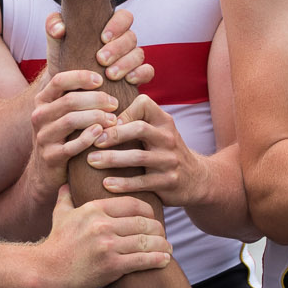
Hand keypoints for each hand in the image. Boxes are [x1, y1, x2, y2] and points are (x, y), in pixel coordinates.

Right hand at [29, 68, 114, 189]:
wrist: (46, 172)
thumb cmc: (64, 135)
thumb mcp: (62, 112)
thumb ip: (74, 92)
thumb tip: (102, 69)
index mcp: (42, 101)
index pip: (59, 80)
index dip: (81, 77)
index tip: (101, 80)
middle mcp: (39, 116)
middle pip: (69, 100)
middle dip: (96, 99)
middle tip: (115, 103)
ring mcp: (43, 137)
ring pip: (70, 121)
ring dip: (96, 117)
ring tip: (113, 119)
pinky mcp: (51, 157)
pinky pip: (71, 146)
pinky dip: (88, 138)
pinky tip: (101, 133)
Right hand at [40, 190, 169, 287]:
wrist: (47, 270)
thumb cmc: (56, 243)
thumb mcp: (60, 215)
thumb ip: (66, 198)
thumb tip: (67, 184)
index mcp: (94, 209)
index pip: (132, 204)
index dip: (148, 211)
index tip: (153, 218)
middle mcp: (102, 225)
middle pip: (143, 222)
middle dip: (158, 229)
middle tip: (164, 235)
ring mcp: (108, 246)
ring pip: (146, 241)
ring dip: (162, 245)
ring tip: (168, 248)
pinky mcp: (112, 266)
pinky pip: (142, 260)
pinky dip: (158, 260)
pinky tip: (165, 260)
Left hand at [43, 8, 150, 92]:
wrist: (66, 88)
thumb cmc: (64, 61)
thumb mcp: (56, 44)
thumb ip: (53, 27)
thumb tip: (61, 29)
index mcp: (110, 28)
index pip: (124, 17)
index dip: (117, 24)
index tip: (103, 37)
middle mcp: (123, 41)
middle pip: (131, 37)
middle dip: (118, 48)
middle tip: (101, 59)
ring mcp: (131, 59)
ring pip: (139, 54)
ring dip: (126, 63)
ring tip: (110, 74)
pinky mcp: (136, 76)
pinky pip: (148, 71)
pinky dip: (140, 74)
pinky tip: (128, 80)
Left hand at [85, 93, 212, 206]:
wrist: (196, 179)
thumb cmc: (165, 152)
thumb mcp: (158, 131)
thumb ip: (136, 121)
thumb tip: (97, 113)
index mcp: (164, 121)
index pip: (143, 104)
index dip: (122, 111)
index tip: (104, 122)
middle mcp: (169, 138)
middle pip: (139, 129)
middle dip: (113, 134)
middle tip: (92, 141)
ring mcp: (170, 160)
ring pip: (138, 157)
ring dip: (112, 159)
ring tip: (91, 161)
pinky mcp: (169, 182)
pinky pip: (143, 182)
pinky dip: (123, 183)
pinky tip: (106, 184)